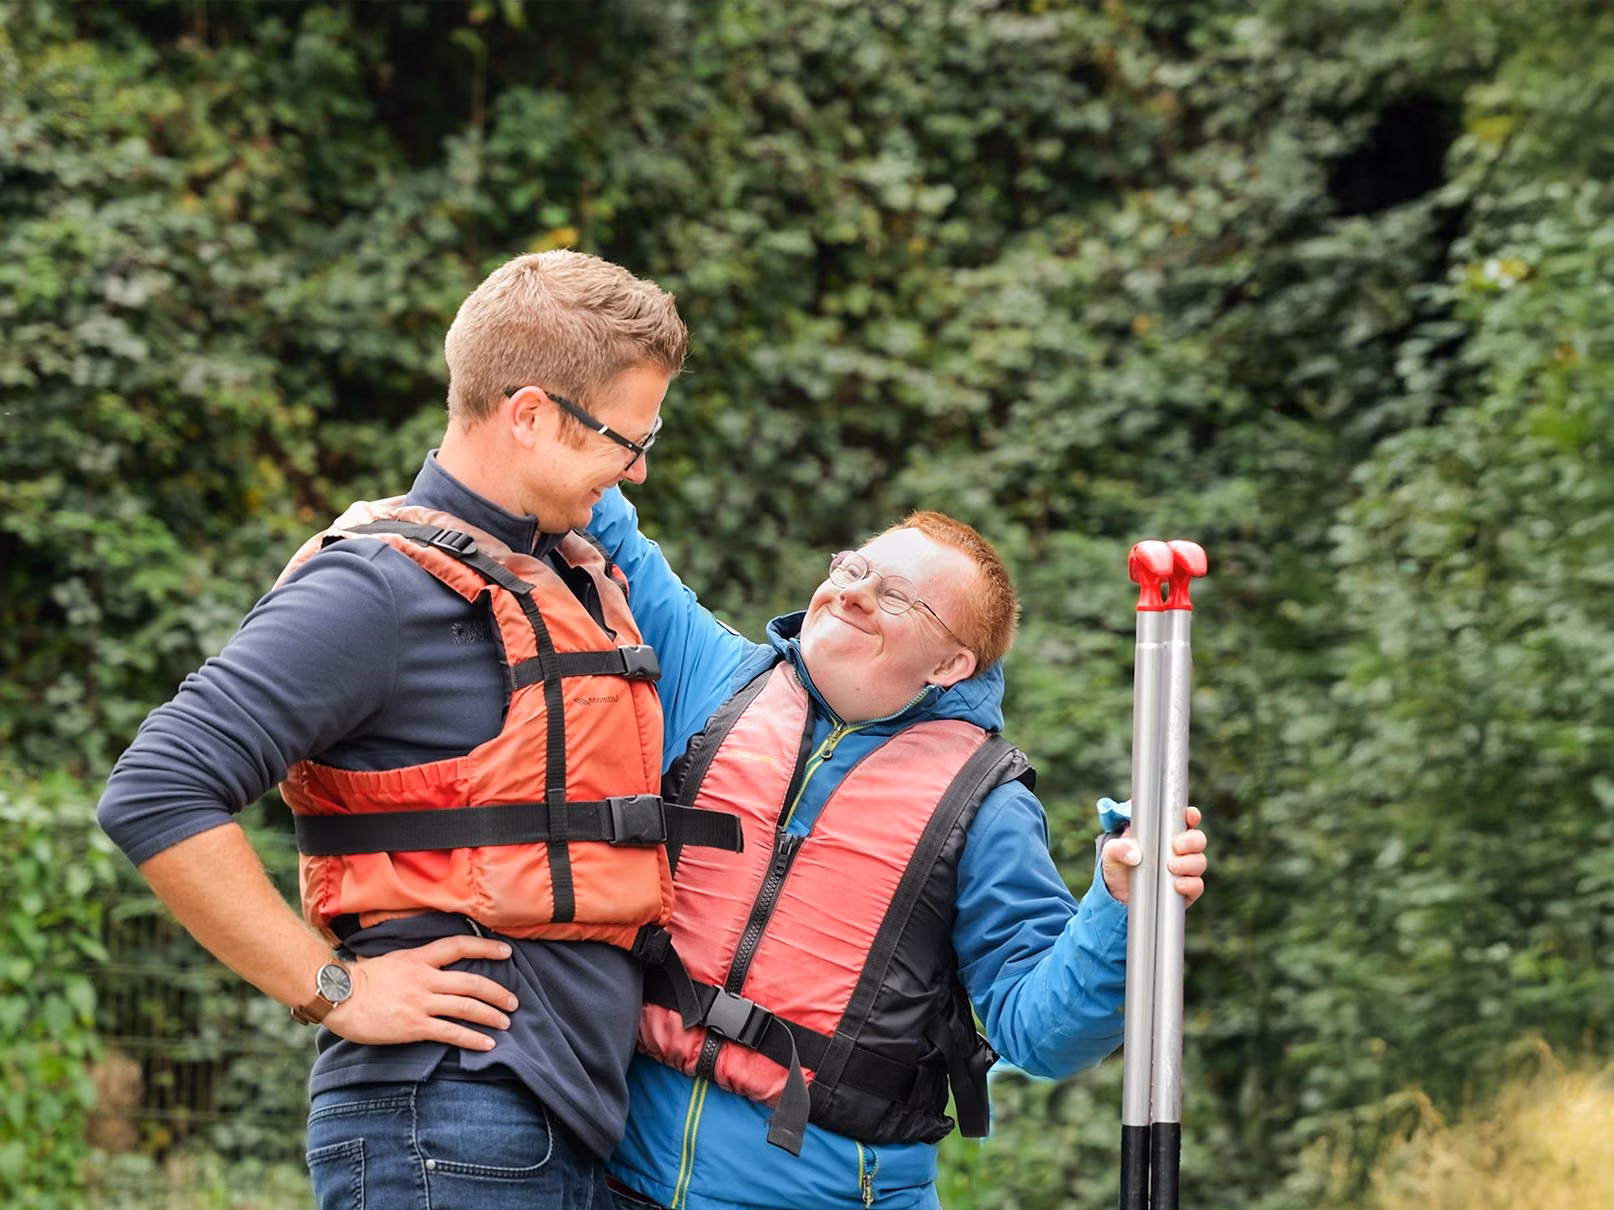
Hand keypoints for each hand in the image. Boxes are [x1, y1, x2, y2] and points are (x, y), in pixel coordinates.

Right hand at [321, 934, 519, 1050]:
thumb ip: (415, 962)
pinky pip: (450, 1032)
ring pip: (466, 1007)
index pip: (459, 946)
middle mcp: (425, 978)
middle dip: (496, 992)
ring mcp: (420, 1002)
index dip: (486, 948)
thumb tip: (430, 963)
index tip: (506, 952)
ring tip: (506, 1023)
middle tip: (513, 1001)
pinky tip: (487, 1044)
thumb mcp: (392, 960)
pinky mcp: (414, 1026)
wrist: (338, 996)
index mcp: (419, 958)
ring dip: (490, 1015)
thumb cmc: (361, 979)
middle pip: (471, 982)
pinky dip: (472, 1038)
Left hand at [1101, 806, 1207, 906]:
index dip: (1191, 816)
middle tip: (1176, 846)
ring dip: (1189, 863)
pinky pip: (1197, 885)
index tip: (1190, 816)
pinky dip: (1190, 884)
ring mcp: (1184, 869)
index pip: (1184, 820)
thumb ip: (1118, 848)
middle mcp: (1178, 850)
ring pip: (1199, 861)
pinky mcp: (1186, 890)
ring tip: (1170, 866)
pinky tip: (1177, 884)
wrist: (1118, 897)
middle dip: (1192, 841)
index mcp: (1163, 833)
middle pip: (1199, 839)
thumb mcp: (1111, 853)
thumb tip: (1134, 855)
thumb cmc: (1118, 866)